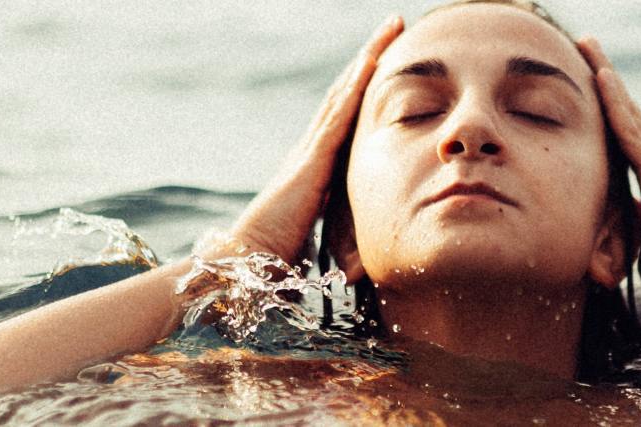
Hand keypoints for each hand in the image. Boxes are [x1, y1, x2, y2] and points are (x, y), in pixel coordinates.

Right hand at [225, 16, 403, 262]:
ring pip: (343, 91)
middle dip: (370, 56)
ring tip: (390, 27)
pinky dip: (355, 86)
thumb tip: (361, 234)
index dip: (364, 83)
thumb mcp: (319, 230)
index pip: (345, 113)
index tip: (385, 58)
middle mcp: (311, 147)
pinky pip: (339, 114)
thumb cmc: (278, 254)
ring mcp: (310, 149)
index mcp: (314, 163)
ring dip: (368, 57)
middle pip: (345, 91)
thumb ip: (337, 222)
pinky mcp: (312, 159)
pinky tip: (373, 62)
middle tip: (392, 26)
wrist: (248, 261)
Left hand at [577, 37, 640, 325]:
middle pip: (630, 117)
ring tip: (587, 44)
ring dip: (607, 78)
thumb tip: (626, 224)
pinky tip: (600, 75)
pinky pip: (631, 131)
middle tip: (587, 48)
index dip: (613, 114)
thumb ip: (638, 233)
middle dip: (607, 82)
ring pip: (629, 114)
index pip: (630, 144)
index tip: (595, 88)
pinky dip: (615, 102)